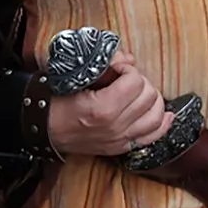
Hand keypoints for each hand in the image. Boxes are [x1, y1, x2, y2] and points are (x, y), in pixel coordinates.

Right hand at [46, 51, 171, 157]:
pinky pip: (153, 136)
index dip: (127, 69)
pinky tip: (166, 113)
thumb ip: (106, 65)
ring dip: (153, 99)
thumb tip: (129, 59)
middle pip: (148, 96)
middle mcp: (115, 127)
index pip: (134, 81)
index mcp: (103, 109)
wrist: (40, 128)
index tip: (116, 68)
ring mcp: (120, 140)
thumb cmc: (55, 100)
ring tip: (141, 92)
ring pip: (156, 115)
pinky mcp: (121, 148)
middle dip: (141, 82)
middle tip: (126, 79)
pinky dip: (163, 123)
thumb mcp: (76, 77)